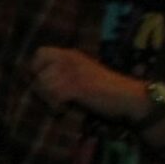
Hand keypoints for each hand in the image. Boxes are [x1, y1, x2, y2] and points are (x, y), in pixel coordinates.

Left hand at [28, 45, 145, 120]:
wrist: (129, 97)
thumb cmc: (106, 90)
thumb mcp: (81, 75)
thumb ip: (62, 74)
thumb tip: (35, 82)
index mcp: (72, 54)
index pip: (40, 53)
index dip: (36, 68)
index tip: (42, 83)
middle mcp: (70, 59)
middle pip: (38, 72)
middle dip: (40, 88)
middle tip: (52, 99)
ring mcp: (74, 72)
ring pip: (44, 85)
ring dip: (48, 99)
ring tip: (60, 106)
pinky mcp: (78, 87)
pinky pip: (54, 96)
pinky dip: (56, 106)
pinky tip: (64, 110)